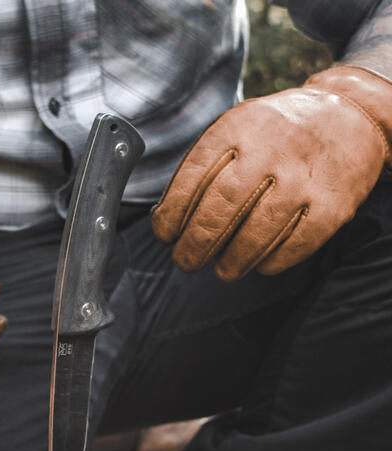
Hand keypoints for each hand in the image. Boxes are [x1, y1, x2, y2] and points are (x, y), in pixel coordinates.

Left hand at [151, 66, 391, 280]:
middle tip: (186, 261)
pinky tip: (259, 264)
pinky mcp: (331, 207)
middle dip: (196, 244)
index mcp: (237, 130)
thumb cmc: (274, 133)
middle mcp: (270, 153)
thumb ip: (201, 166)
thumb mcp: (235, 127)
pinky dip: (271, 262)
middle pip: (220, 209)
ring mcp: (302, 180)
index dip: (173, 214)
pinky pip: (294, 245)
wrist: (349, 116)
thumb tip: (166, 216)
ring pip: (256, 233)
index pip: (193, 178)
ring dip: (231, 261)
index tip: (165, 234)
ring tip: (221, 269)